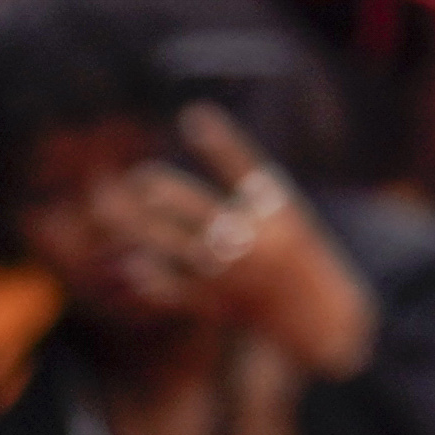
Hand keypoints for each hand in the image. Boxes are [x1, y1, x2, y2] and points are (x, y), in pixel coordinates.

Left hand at [99, 109, 376, 377]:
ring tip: (113, 211)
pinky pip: (176, 290)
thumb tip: (198, 173)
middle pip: (200, 210)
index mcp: (278, 211)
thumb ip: (247, 192)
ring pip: (178, 248)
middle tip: (136, 176)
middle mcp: (255, 240)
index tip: (192, 116)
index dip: (219, 143)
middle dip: (165, 193)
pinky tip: (131, 263)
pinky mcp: (218, 305)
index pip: (245, 168)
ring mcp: (234, 275)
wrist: (321, 319)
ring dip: (143, 229)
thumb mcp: (287, 214)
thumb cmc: (298, 254)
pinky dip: (152, 278)